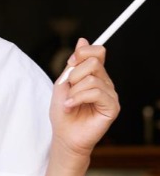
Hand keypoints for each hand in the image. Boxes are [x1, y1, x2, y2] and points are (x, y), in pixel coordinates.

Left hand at [51, 38, 119, 158]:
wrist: (64, 136)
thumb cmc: (63, 112)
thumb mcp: (63, 83)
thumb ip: (73, 63)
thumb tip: (82, 39)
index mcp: (94, 75)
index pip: (97, 52)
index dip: (83, 52)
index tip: (70, 62)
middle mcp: (105, 83)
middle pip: (94, 62)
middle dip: (75, 75)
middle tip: (68, 89)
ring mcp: (110, 95)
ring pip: (93, 78)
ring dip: (74, 91)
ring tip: (69, 103)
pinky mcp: (112, 107)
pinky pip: (97, 92)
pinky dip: (79, 98)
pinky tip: (71, 106)